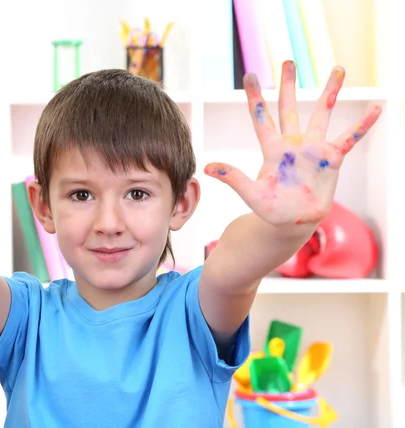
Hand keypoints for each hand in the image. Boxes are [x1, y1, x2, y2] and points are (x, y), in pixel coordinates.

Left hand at [204, 60, 381, 226]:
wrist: (294, 222)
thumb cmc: (271, 210)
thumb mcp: (251, 194)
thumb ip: (233, 178)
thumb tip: (207, 168)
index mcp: (272, 150)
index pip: (261, 118)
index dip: (254, 97)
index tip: (249, 75)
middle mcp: (292, 144)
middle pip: (289, 107)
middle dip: (288, 85)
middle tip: (288, 61)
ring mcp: (313, 149)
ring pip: (322, 113)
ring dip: (330, 92)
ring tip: (338, 68)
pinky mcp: (332, 159)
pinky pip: (350, 137)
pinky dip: (363, 124)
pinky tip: (377, 108)